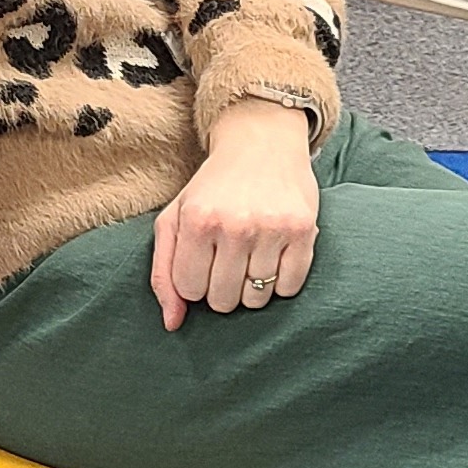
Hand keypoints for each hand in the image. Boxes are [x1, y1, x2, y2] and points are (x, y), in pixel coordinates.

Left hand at [150, 98, 318, 332]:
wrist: (261, 144)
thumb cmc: (213, 189)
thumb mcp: (175, 219)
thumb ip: (163, 272)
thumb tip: (172, 324)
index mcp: (197, 221)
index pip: (190, 290)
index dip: (194, 281)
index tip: (202, 261)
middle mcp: (235, 226)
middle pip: (222, 301)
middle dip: (221, 288)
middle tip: (227, 260)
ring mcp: (272, 229)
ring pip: (256, 299)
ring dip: (251, 288)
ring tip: (250, 257)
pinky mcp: (304, 230)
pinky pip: (289, 288)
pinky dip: (280, 282)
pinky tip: (273, 257)